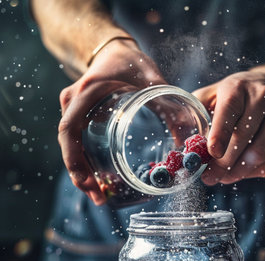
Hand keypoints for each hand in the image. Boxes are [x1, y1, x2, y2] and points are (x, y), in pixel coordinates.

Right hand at [58, 39, 165, 203]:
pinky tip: (99, 181)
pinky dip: (86, 164)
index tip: (88, 182)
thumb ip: (171, 105)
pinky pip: (77, 144)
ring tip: (99, 196)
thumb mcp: (152, 79)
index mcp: (87, 93)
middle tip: (98, 198)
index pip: (69, 130)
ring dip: (82, 173)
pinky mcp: (80, 119)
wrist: (114, 51)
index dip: (74, 159)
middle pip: (68, 145)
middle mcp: (73, 103)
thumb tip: (189, 140)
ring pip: (71, 147)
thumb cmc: (131, 62)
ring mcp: (73, 112)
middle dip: (80, 175)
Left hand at [193, 70, 264, 184]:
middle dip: (222, 165)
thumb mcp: (209, 97)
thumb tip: (179, 144)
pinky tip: (241, 172)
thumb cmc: (233, 98)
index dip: (220, 135)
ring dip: (237, 173)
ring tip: (223, 178)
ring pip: (259, 155)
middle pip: (243, 140)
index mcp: (238, 87)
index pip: (229, 112)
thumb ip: (192, 117)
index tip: (211, 154)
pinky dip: (253, 175)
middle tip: (208, 178)